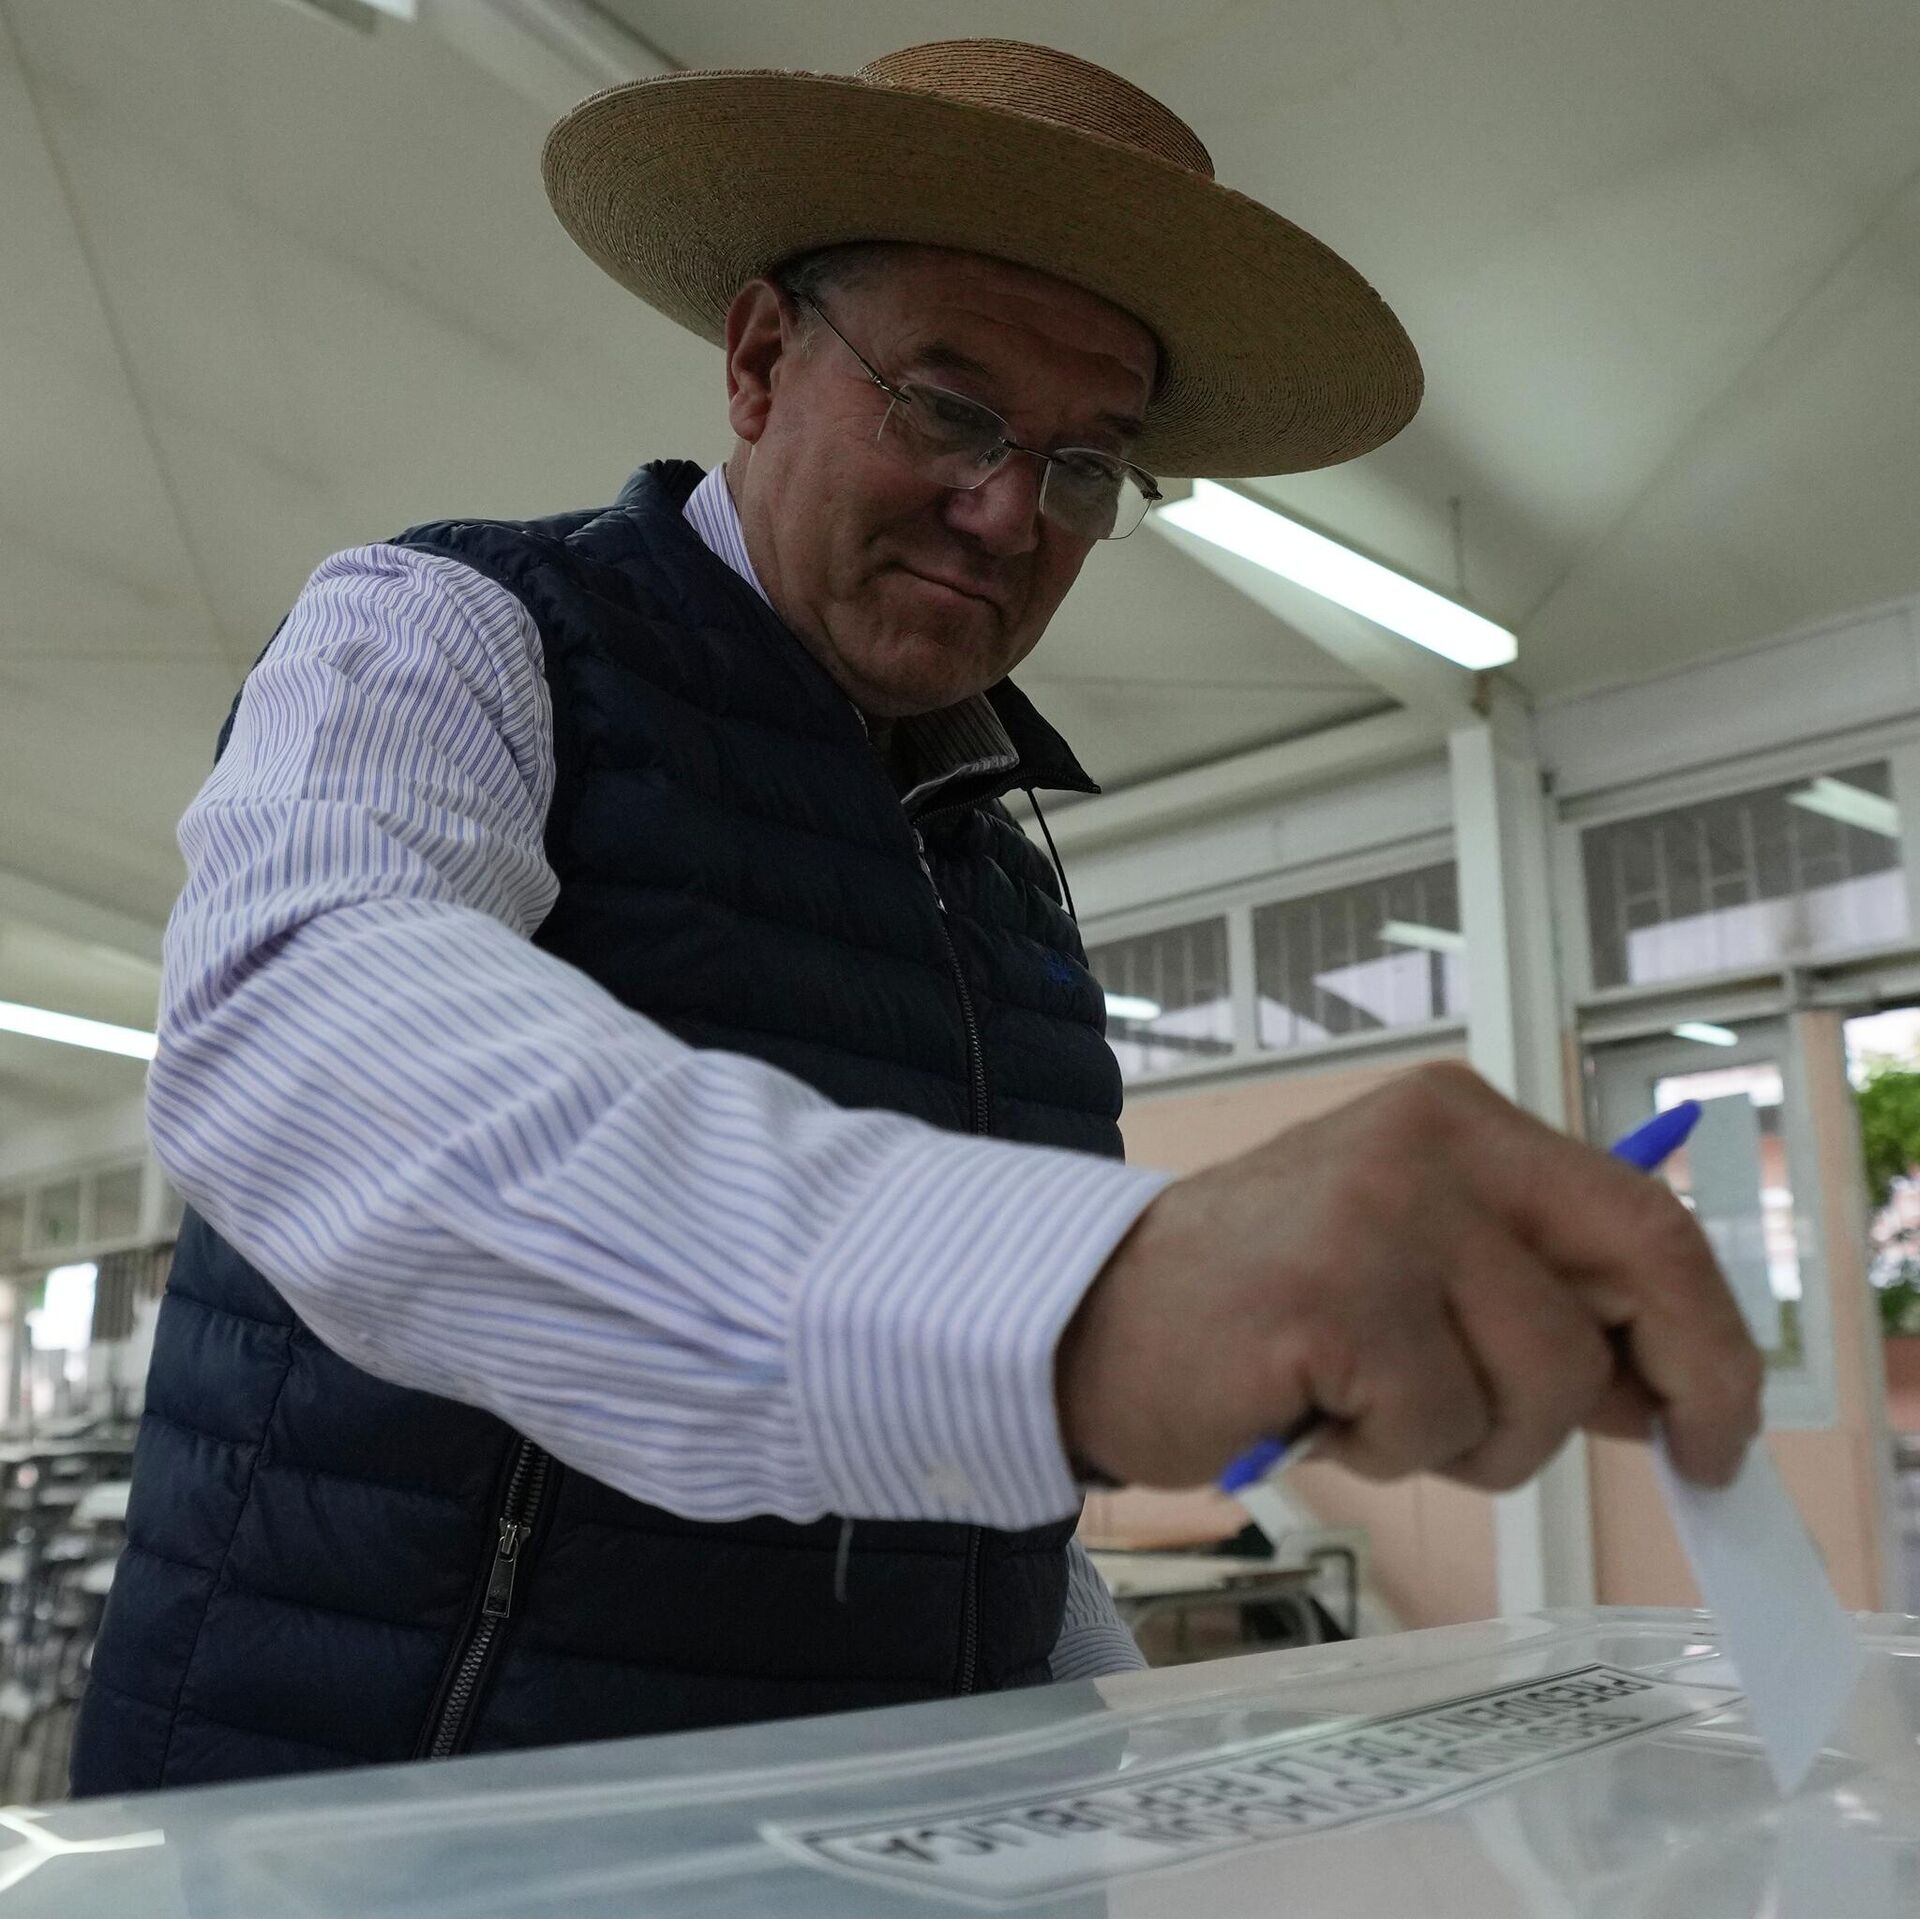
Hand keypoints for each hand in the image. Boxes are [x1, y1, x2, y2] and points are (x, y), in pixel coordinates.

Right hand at [1056, 1061, 1761, 1495]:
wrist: (1090, 1316)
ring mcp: (1379, 1214)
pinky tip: (1316, 1408)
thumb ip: (1534, 1299)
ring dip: (1473, 1438)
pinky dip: (1385, 1451)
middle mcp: (1430, 1142)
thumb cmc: (1260, 1305)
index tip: (1720, 1420)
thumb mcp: (1418, 1271)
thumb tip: (1664, 1383)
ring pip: (1536, 1381)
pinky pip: (1434, 1425)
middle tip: (1663, 1456)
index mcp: (1461, 1119)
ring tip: (1376, 1407)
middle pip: (1626, 1280)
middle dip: (1642, 1390)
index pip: (1642, 1215)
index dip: (1708, 1331)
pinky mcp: (1330, 1298)